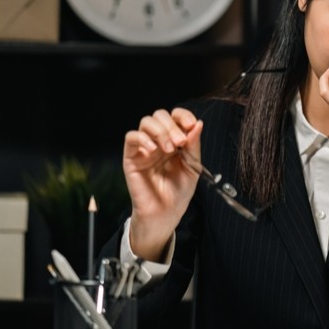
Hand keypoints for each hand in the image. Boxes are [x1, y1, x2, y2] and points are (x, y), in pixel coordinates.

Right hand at [122, 108, 202, 260]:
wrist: (166, 213)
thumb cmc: (179, 192)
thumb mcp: (193, 167)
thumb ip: (194, 145)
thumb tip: (198, 124)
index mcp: (174, 140)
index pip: (175, 116)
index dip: (183, 116)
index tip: (191, 124)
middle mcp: (159, 141)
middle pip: (160, 115)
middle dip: (172, 125)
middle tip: (181, 142)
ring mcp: (144, 148)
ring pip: (146, 122)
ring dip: (160, 131)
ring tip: (170, 148)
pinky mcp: (131, 157)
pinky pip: (131, 137)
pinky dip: (142, 138)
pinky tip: (153, 149)